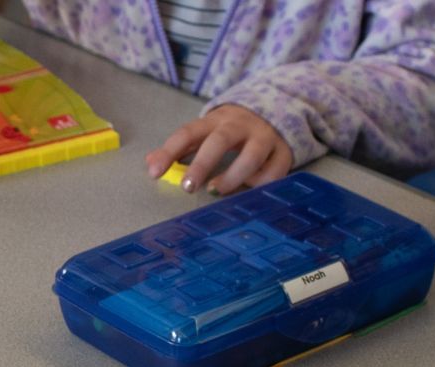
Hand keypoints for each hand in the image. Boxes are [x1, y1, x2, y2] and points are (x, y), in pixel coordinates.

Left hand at [144, 105, 293, 194]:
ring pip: (252, 156)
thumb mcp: (206, 132)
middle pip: (220, 141)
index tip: (154, 172)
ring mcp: (264, 137)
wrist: (276, 109)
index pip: (188, 132)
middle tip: (187, 187)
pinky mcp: (283, 151)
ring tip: (215, 190)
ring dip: (232, 176)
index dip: (169, 151)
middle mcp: (240, 126)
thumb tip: (150, 164)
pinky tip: (249, 188)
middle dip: (202, 164)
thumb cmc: (231, 130)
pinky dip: (261, 183)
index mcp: (215, 120)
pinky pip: (275, 171)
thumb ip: (180, 149)